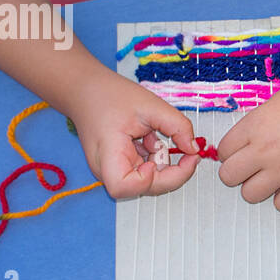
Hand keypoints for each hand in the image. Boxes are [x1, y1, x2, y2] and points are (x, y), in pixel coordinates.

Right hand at [67, 71, 201, 198]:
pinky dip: (155, 157)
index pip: (124, 187)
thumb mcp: (151, 105)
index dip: (147, 180)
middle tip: (188, 152)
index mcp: (107, 154)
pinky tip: (149, 138)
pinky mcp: (120, 166)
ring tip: (155, 136)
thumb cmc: (108, 95)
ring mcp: (113, 170)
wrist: (86, 91)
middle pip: (144, 188)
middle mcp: (107, 169)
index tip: (160, 159)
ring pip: (148, 181)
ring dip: (163, 162)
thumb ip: (177, 127)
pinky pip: (144, 171)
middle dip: (171, 172)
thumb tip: (194, 148)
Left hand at [217, 72, 279, 210]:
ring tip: (272, 176)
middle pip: (228, 177)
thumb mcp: (275, 103)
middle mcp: (264, 150)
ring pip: (250, 195)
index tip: (242, 151)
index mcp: (254, 126)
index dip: (231, 152)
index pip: (222, 151)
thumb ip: (256, 126)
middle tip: (252, 166)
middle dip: (238, 172)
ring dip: (258, 187)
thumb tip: (246, 143)